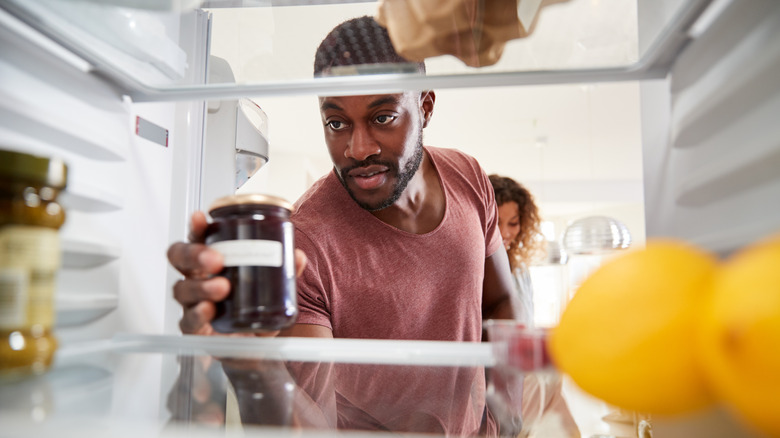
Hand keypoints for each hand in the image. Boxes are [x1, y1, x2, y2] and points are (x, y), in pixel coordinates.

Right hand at [167, 211, 306, 335]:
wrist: (251, 346)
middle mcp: (196, 278)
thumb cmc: (254, 308)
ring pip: (181, 289)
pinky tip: (209, 310)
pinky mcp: (194, 328)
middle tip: (216, 259)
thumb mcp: (272, 288)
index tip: (201, 218)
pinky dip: (197, 314)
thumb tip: (297, 256)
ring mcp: (191, 303)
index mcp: (210, 261)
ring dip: (200, 286)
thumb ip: (284, 271)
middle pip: (179, 258)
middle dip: (194, 254)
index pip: (197, 238)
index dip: (196, 227)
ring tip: (222, 286)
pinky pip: (187, 320)